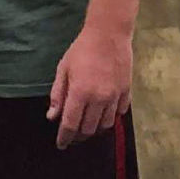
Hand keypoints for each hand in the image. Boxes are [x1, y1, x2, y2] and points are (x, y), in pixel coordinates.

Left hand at [49, 25, 133, 148]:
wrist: (109, 34)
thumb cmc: (82, 49)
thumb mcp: (63, 69)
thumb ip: (57, 95)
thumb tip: (52, 117)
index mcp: (80, 93)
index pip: (70, 124)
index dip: (65, 137)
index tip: (61, 144)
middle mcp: (98, 98)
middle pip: (89, 129)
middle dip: (79, 135)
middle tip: (73, 134)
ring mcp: (114, 96)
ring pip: (105, 125)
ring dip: (95, 129)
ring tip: (89, 126)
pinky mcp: (126, 91)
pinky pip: (120, 113)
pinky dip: (111, 117)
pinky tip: (104, 113)